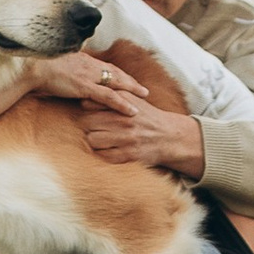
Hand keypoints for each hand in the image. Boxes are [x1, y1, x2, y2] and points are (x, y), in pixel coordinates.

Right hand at [23, 52, 153, 112]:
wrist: (33, 67)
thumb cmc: (40, 68)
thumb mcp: (56, 67)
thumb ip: (65, 72)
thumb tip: (65, 77)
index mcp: (83, 60)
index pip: (106, 67)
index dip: (118, 74)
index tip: (128, 79)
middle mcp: (89, 65)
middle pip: (116, 72)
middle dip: (130, 81)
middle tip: (143, 89)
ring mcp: (89, 76)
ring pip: (117, 83)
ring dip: (132, 89)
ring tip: (144, 96)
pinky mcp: (86, 87)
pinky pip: (108, 97)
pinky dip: (122, 103)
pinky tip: (132, 110)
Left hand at [75, 91, 205, 178]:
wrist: (170, 136)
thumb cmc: (147, 117)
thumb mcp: (132, 100)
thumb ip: (111, 97)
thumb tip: (84, 100)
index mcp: (123, 102)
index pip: (90, 104)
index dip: (87, 111)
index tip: (91, 114)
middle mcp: (124, 119)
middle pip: (87, 123)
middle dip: (88, 126)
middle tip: (96, 129)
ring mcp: (126, 138)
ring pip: (92, 140)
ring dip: (94, 141)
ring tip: (102, 139)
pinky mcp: (129, 155)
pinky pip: (103, 156)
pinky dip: (102, 154)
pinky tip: (110, 150)